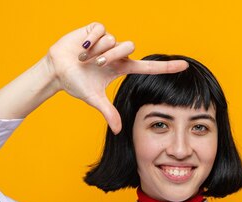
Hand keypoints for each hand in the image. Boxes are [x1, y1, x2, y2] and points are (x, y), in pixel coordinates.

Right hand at [46, 22, 188, 133]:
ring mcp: (107, 40)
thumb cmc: (76, 83)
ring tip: (84, 58)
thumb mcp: (94, 99)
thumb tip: (118, 131)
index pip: (149, 67)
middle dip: (112, 56)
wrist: (56, 70)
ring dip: (98, 50)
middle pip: (128, 47)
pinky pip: (100, 30)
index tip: (185, 65)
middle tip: (96, 65)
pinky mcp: (95, 29)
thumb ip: (108, 113)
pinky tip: (82, 47)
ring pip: (113, 39)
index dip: (166, 67)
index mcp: (122, 68)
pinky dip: (90, 40)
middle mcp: (117, 52)